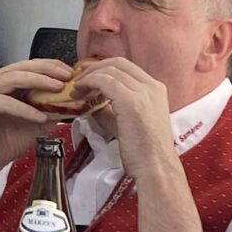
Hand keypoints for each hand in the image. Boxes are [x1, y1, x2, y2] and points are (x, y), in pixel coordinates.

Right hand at [0, 59, 73, 175]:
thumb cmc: (8, 140)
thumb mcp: (37, 119)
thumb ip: (51, 106)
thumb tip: (73, 97)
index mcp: (4, 80)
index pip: (29, 65)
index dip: (50, 65)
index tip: (69, 72)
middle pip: (22, 67)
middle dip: (47, 70)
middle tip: (66, 76)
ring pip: (14, 78)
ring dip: (39, 82)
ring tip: (58, 88)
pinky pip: (7, 102)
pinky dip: (26, 109)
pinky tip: (41, 116)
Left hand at [75, 56, 173, 179]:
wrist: (156, 168)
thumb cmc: (144, 153)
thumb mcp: (127, 124)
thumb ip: (111, 111)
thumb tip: (92, 104)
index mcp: (155, 89)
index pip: (126, 67)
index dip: (104, 68)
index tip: (88, 77)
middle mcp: (151, 86)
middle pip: (117, 63)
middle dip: (94, 68)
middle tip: (78, 79)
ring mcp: (143, 92)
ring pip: (110, 70)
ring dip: (88, 76)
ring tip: (75, 89)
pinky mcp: (131, 101)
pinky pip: (104, 81)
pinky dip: (88, 83)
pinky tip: (79, 93)